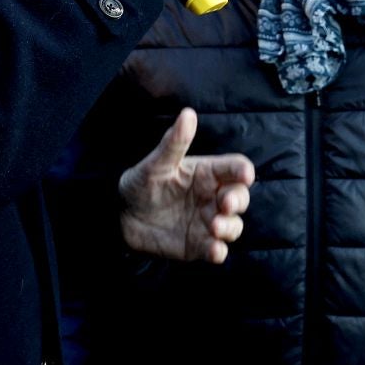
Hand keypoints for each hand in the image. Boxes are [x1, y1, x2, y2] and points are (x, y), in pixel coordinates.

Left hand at [118, 108, 254, 262]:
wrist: (119, 218)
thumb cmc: (139, 184)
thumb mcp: (155, 164)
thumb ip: (174, 143)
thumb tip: (188, 114)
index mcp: (206, 173)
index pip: (234, 168)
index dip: (243, 170)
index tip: (245, 174)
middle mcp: (212, 197)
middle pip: (240, 197)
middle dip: (238, 200)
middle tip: (225, 204)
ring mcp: (208, 222)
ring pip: (234, 225)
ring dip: (230, 227)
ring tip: (215, 227)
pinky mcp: (199, 245)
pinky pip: (217, 249)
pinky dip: (219, 251)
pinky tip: (214, 250)